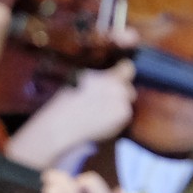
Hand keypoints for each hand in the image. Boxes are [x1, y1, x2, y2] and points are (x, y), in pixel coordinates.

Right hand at [5, 62, 136, 167]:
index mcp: (110, 79)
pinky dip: (113, 118)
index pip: (128, 68)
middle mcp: (120, 93)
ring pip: (125, 104)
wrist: (64, 123)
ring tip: (97, 110)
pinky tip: (98, 119)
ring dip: (116, 105)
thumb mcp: (83, 78)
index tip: (120, 71)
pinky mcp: (121, 124)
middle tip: (104, 96)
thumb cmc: (68, 98)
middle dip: (120, 91)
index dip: (124, 69)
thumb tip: (110, 76)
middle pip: (128, 89)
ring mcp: (122, 110)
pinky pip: (120, 117)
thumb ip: (101, 77)